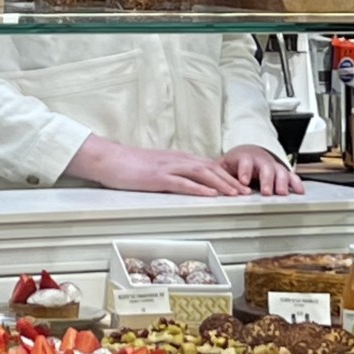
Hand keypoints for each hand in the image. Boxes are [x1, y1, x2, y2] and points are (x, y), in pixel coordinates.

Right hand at [63, 135, 250, 196]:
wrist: (108, 158)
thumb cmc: (128, 165)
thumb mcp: (154, 167)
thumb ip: (171, 172)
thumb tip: (185, 182)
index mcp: (176, 158)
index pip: (207, 165)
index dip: (225, 175)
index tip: (239, 185)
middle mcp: (176, 160)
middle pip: (209, 168)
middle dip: (229, 180)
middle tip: (245, 192)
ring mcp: (168, 167)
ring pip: (201, 174)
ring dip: (221, 184)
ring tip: (234, 193)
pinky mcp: (158, 177)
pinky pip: (183, 182)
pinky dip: (199, 188)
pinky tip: (210, 194)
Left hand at [221, 144, 304, 195]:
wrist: (248, 152)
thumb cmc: (235, 163)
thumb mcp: (225, 166)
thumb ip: (220, 175)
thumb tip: (210, 186)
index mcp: (245, 158)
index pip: (245, 162)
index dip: (245, 171)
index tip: (244, 181)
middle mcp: (261, 161)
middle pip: (266, 168)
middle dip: (266, 180)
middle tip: (266, 192)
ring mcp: (272, 165)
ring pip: (280, 171)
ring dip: (281, 182)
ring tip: (281, 193)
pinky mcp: (281, 172)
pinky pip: (291, 176)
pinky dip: (296, 183)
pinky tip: (299, 191)